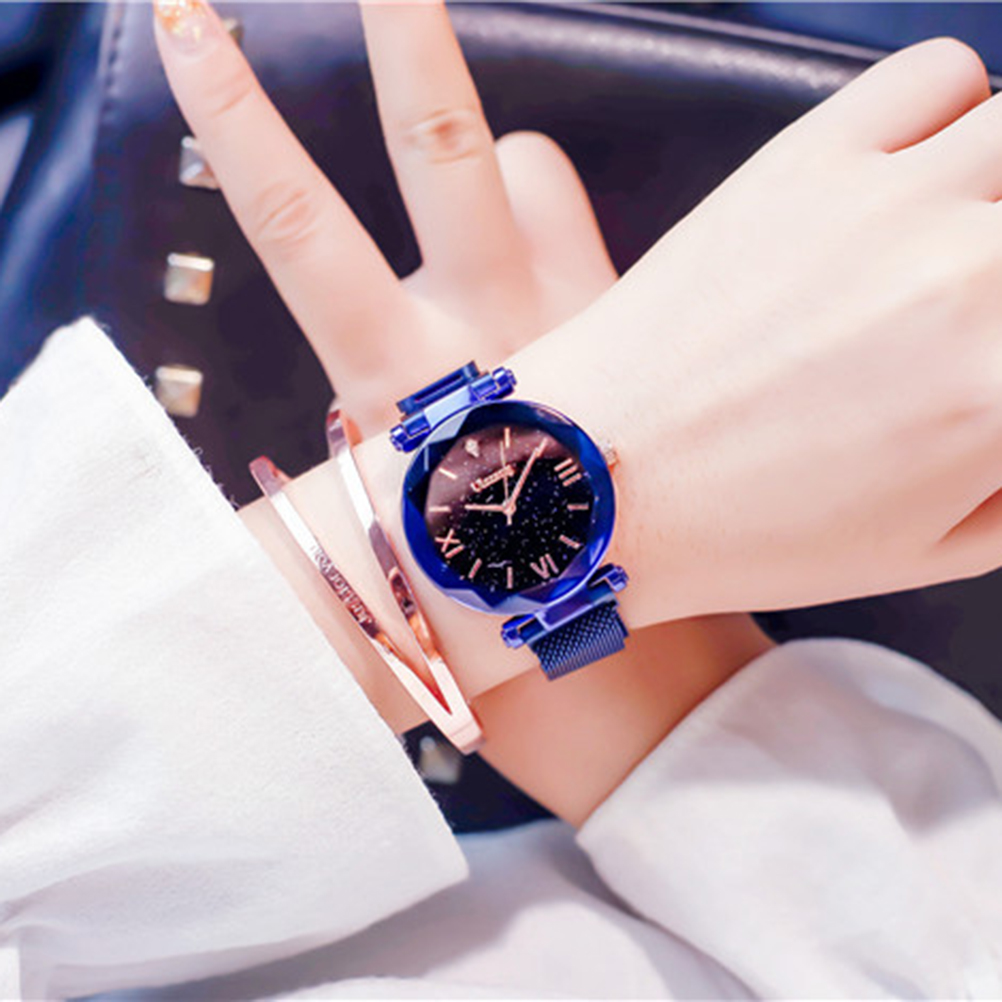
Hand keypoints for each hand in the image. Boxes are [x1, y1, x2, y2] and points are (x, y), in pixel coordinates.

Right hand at [154, 0, 767, 823]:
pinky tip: (542, 266)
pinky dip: (547, 214)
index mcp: (392, 377)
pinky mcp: (629, 323)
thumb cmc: (472, 590)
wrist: (594, 634)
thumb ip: (348, 449)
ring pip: (523, 159)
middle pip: (435, 143)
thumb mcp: (380, 524)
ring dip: (480, 138)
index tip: (191, 34)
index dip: (238, 124)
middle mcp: (480, 324)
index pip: (299, 227)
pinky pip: (578, 220)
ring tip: (456, 124)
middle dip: (397, 39)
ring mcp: (567, 312)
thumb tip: (314, 439)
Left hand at [484, 37, 1001, 623]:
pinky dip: (955, 113)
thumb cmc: (744, 533)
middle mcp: (971, 275)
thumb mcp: (931, 548)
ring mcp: (888, 198)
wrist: (599, 477)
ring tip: (963, 239)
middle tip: (980, 308)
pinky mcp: (804, 157)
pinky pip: (938, 76)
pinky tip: (918, 172)